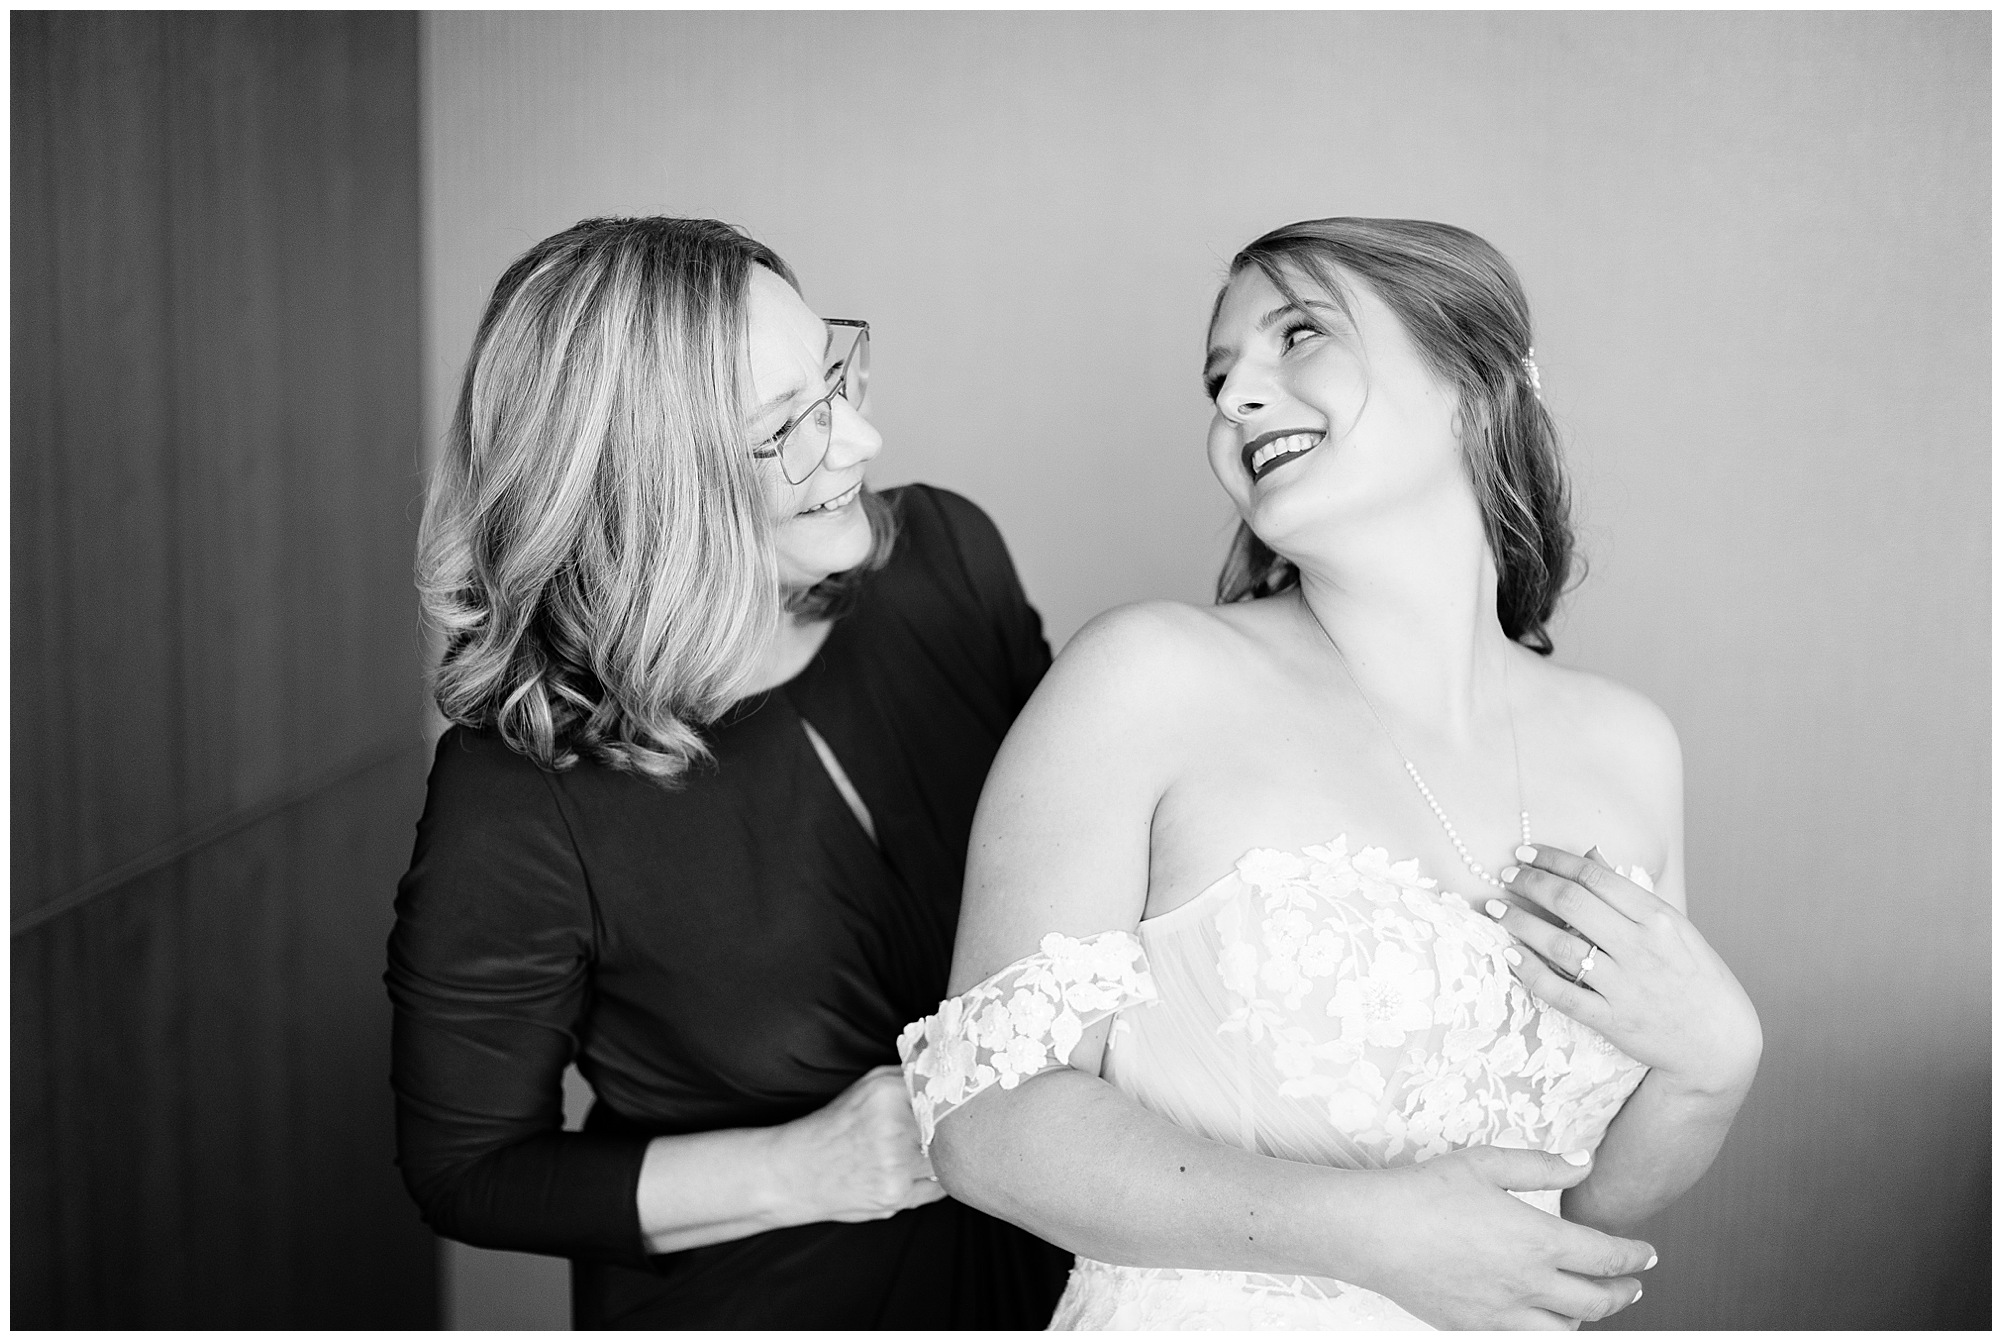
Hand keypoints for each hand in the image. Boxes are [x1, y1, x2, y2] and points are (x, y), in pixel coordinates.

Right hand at [771, 1064, 946, 1224]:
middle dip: (951, 1130)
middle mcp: (894, 1126)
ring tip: (924, 1152)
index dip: (952, 1101)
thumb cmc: (834, 1127)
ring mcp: (896, 1164)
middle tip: (951, 1130)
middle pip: (950, 1127)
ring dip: (943, 1157)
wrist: (795, 1173)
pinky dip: (935, 1180)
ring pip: (946, 1159)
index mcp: (887, 1092)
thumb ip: (908, 1077)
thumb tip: (949, 1076)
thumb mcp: (867, 1087)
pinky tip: (917, 1172)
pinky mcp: (896, 1196)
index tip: (959, 1106)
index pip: (943, 1093)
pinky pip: (938, 1187)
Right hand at [1341, 1145, 1654, 1328]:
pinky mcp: (1474, 1328)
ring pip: (1565, 1330)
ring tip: (1589, 1303)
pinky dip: (1545, 1332)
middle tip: (1633, 1284)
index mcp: (1537, 1240)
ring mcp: (1501, 1313)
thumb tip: (1583, 1163)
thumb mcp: (1485, 1164)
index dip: (1635, 1257)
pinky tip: (1542, 1320)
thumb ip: (1542, 1166)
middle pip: (1597, 1302)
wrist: (1371, 1232)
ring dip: (1587, 1318)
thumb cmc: (1423, 1192)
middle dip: (1624, 1293)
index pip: (1607, 1257)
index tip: (1647, 1255)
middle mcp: (1528, 1284)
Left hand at [1490, 844, 1762, 1096]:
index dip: (1553, 860)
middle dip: (1530, 884)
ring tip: (1496, 910)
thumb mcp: (1674, 927)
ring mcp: (1626, 985)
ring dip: (1520, 924)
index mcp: (1658, 917)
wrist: (1718, 1041)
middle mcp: (1642, 947)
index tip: (1524, 853)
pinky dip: (1530, 973)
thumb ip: (1630, 893)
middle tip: (1505, 877)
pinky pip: (1561, 993)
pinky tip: (1510, 955)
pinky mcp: (1613, 1020)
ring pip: (1560, 946)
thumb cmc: (1694, 976)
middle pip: (1571, 903)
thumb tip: (1591, 854)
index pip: (1595, 877)